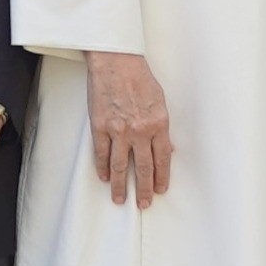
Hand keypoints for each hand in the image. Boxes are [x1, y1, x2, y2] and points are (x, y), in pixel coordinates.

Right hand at [87, 51, 174, 207]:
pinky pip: (101, 153)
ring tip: (119, 198)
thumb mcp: (160, 100)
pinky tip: (104, 177)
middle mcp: (140, 130)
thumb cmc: (139, 77)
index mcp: (158, 124)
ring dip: (119, 185)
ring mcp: (118, 130)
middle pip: (143, 168)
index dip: (161, 177)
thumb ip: (161, 125)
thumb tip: (166, 147)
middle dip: (143, 189)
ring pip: (119, 166)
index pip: (162, 159)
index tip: (160, 190)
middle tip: (143, 203)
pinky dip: (102, 167)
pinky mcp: (100, 126)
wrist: (115, 61)